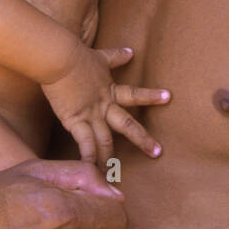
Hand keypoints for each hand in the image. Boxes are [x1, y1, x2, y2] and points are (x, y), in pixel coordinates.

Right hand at [41, 43, 169, 164]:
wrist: (59, 59)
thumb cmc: (76, 56)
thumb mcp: (100, 56)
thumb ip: (116, 56)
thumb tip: (131, 51)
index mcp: (109, 90)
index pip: (134, 94)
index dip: (151, 96)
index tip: (169, 97)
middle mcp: (104, 105)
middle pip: (127, 125)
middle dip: (142, 139)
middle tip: (157, 153)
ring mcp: (91, 115)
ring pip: (106, 141)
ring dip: (110, 158)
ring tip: (114, 176)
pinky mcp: (75, 121)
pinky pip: (85, 144)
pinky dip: (88, 158)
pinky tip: (90, 171)